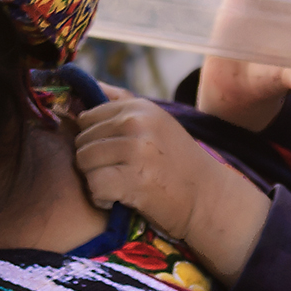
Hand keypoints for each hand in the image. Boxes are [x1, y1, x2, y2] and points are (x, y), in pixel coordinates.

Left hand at [74, 98, 269, 283]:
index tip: (115, 156)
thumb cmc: (177, 164)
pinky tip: (119, 200)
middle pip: (82, 141)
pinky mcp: (134, 179)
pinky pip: (94, 186)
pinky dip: (101, 199)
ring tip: (120, 186)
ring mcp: (136, 149)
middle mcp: (137, 123)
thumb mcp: (155, 123)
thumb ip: (120, 105)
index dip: (94, 141)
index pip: (88, 117)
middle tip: (120, 174)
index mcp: (139, 106)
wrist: (209, 198)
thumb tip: (84, 89)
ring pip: (84, 163)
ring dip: (96, 181)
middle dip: (94, 162)